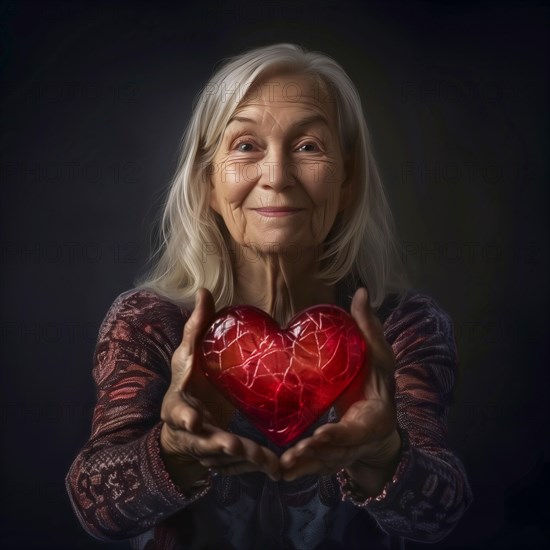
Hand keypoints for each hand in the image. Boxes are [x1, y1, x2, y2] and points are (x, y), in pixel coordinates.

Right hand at [160, 288, 280, 489]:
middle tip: (236, 445)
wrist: (184, 419)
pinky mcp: (220, 456)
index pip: (177, 410)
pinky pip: (238, 465)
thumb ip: (196, 327)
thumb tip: (204, 290)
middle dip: (219, 444)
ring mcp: (203, 446)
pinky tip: (276, 468)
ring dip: (244, 460)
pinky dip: (255, 466)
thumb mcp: (187, 355)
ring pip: (225, 458)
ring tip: (267, 462)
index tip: (193, 420)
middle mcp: (189, 430)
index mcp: (178, 403)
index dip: (183, 416)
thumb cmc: (188, 381)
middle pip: (202, 441)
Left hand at [280, 288, 400, 493]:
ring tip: (277, 464)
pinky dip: (293, 470)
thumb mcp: (380, 356)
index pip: (356, 430)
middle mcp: (357, 441)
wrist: (378, 419)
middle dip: (313, 457)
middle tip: (290, 456)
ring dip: (298, 467)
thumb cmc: (378, 384)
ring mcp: (341, 453)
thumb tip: (363, 291)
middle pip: (334, 455)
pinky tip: (272, 469)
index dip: (340, 436)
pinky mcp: (326, 457)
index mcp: (373, 418)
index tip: (320, 435)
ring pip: (318, 466)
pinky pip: (309, 467)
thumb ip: (370, 328)